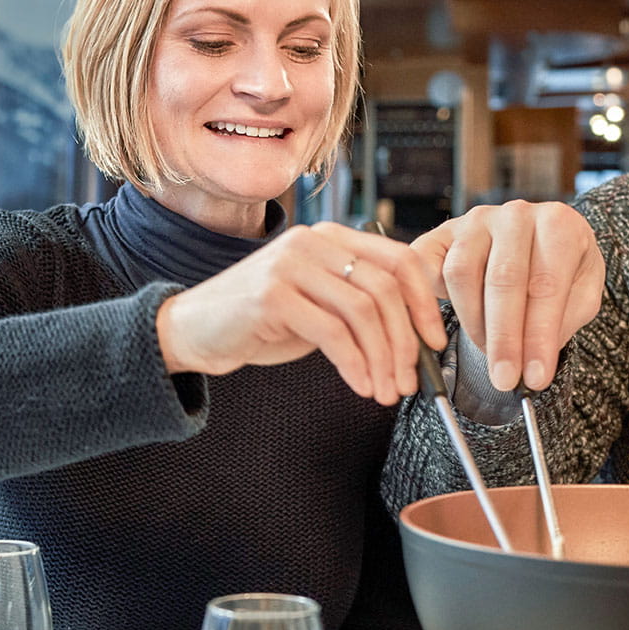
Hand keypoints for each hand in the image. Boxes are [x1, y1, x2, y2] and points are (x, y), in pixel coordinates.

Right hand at [157, 223, 446, 404]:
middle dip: (405, 342)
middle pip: (386, 289)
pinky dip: (355, 365)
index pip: (400, 259)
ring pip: (363, 312)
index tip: (435, 343)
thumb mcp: (318, 306)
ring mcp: (290, 265)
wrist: (194, 330)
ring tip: (385, 391)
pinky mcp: (272, 295)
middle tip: (410, 381)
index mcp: (330, 238)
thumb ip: (358, 307)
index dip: (424, 303)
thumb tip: (414, 340)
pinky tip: (360, 385)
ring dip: (383, 359)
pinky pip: (333, 333)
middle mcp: (312, 242)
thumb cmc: (259, 322)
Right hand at [409, 201, 603, 391]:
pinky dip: (431, 298)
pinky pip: (427, 266)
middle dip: (503, 338)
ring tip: (487, 352)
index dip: (539, 336)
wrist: (536, 241)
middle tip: (504, 379)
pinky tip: (449, 323)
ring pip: (461, 274)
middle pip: (502, 280)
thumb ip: (563, 321)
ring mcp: (475, 220)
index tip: (536, 377)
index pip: (546, 284)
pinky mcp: (442, 233)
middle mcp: (516, 215)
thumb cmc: (561, 270)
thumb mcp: (580, 294)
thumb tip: (533, 360)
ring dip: (474, 323)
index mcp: (558, 223)